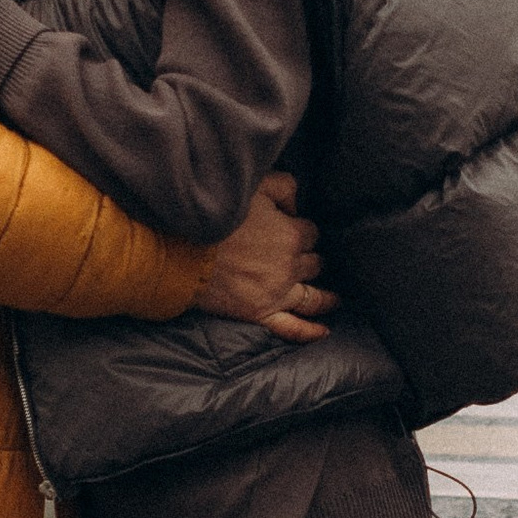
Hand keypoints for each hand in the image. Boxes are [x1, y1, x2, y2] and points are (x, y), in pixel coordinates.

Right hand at [202, 169, 337, 341]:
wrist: (184, 249)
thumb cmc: (218, 215)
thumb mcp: (257, 185)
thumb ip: (285, 187)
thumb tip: (296, 206)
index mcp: (293, 234)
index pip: (311, 233)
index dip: (302, 230)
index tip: (293, 231)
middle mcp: (291, 265)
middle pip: (314, 263)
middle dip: (311, 259)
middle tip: (306, 260)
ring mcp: (278, 292)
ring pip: (312, 296)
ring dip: (324, 297)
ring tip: (333, 299)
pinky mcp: (260, 313)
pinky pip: (291, 327)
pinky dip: (309, 331)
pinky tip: (323, 331)